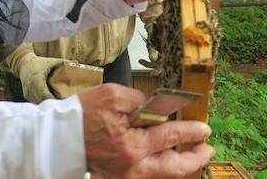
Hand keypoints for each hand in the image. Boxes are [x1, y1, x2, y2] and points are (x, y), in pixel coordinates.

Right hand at [19, 54, 67, 102]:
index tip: (64, 101)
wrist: (24, 64)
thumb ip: (64, 62)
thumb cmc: (40, 63)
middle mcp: (30, 87)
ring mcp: (27, 92)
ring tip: (58, 105)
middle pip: (43, 101)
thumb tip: (77, 63)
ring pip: (39, 103)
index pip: (45, 95)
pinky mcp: (26, 95)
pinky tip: (51, 103)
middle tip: (64, 105)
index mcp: (37, 79)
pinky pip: (35, 102)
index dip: (54, 100)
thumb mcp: (51, 61)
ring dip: (47, 105)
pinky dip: (43, 103)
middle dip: (53, 104)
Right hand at [79, 84, 213, 177]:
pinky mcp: (120, 178)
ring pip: (165, 176)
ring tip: (193, 155)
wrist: (59, 138)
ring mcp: (126, 177)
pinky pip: (149, 176)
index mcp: (133, 146)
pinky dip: (163, 169)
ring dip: (182, 166)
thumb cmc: (83, 115)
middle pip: (176, 168)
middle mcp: (133, 167)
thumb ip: (141, 101)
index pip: (172, 137)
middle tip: (207, 148)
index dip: (192, 132)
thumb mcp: (114, 97)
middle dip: (196, 158)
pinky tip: (168, 159)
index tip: (204, 128)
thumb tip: (160, 108)